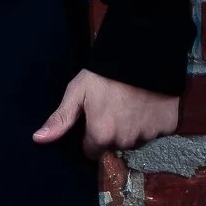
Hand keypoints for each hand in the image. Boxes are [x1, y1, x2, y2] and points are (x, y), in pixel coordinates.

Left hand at [33, 69, 179, 159]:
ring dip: (132, 127)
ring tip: (130, 103)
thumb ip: (60, 119)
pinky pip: (156, 131)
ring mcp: (149, 135)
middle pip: (114, 145)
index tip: (94, 118)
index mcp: (102, 135)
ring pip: (135, 139)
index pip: (92, 151)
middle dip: (112, 131)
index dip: (91, 135)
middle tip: (113, 106)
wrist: (143, 55)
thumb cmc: (104, 74)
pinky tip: (147, 102)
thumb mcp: (77, 92)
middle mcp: (126, 141)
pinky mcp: (168, 127)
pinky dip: (151, 120)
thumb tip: (38, 139)